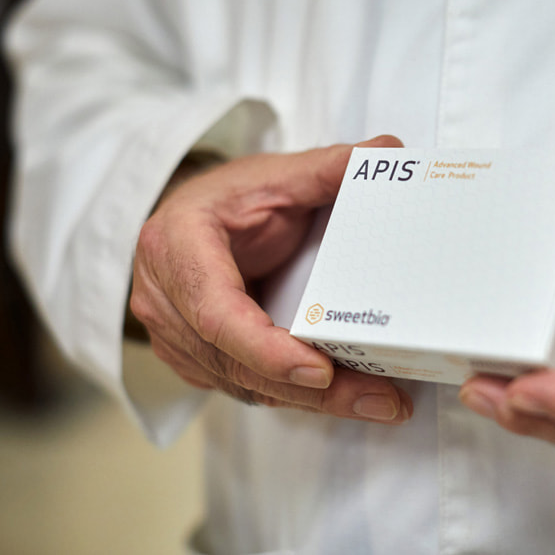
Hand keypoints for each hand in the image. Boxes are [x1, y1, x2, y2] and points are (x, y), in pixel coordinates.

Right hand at [129, 135, 412, 423]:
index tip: (318, 369)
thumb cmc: (228, 197)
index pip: (216, 312)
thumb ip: (327, 168)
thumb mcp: (274, 175)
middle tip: (380, 400)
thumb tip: (390, 152)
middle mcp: (164, 299)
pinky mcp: (194, 358)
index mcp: (176, 246)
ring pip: (243, 385)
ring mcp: (173, 336)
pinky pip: (245, 387)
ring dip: (311, 402)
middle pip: (236, 362)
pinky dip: (294, 397)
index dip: (265, 348)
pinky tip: (346, 397)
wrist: (191, 218)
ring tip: (379, 402)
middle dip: (311, 390)